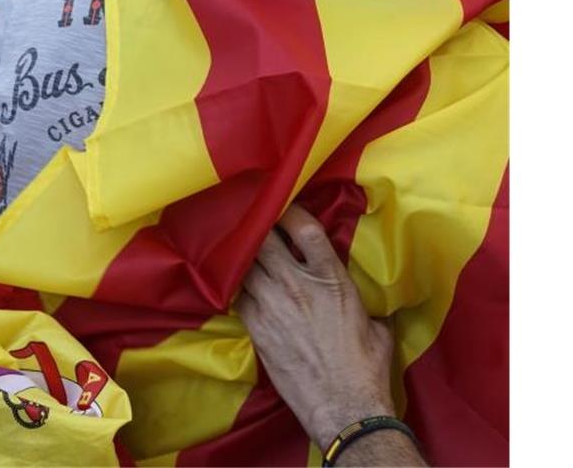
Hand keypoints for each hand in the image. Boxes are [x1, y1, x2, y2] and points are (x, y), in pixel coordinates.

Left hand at [235, 204, 394, 448]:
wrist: (343, 406)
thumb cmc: (366, 368)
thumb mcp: (378, 326)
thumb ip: (366, 303)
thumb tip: (368, 303)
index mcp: (331, 278)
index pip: (305, 229)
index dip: (291, 213)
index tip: (284, 209)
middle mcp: (297, 284)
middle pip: (265, 240)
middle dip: (259, 230)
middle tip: (256, 226)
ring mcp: (272, 304)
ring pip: (245, 265)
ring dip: (245, 258)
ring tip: (244, 254)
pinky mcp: (255, 326)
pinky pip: (238, 294)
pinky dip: (238, 287)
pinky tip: (240, 286)